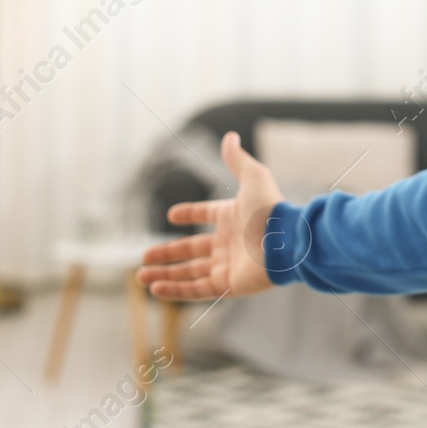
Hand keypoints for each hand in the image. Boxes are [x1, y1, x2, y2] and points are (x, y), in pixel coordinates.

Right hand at [135, 131, 283, 300]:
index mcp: (232, 217)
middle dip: (167, 253)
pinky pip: (197, 290)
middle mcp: (229, 242)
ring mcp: (228, 265)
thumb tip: (230, 136)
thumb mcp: (252, 177)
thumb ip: (237, 160)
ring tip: (140, 276)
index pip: (207, 214)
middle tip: (144, 256)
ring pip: (190, 272)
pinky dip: (176, 291)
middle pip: (192, 249)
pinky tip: (156, 288)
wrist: (285, 242)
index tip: (172, 215)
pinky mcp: (229, 285)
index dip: (190, 214)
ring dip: (165, 274)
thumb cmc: (270, 209)